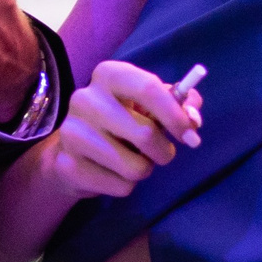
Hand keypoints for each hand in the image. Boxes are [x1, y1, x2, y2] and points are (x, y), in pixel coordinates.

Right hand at [45, 60, 202, 199]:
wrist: (73, 150)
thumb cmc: (121, 121)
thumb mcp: (149, 104)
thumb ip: (179, 104)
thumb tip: (194, 118)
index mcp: (108, 75)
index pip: (148, 88)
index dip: (175, 114)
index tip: (189, 133)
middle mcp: (85, 99)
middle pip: (146, 134)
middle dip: (164, 151)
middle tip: (159, 152)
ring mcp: (71, 132)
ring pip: (135, 167)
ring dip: (143, 169)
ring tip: (130, 160)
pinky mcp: (67, 165)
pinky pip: (121, 186)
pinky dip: (125, 185)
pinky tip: (110, 172)